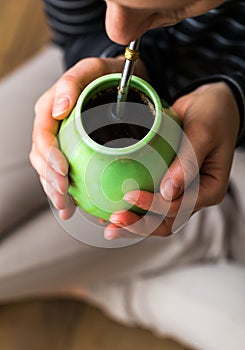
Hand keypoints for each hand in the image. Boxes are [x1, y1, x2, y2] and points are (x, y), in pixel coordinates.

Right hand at [29, 56, 148, 218]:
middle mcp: (52, 127)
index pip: (42, 135)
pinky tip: (77, 205)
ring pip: (49, 169)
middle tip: (64, 198)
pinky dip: (69, 190)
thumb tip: (58, 108)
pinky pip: (65, 172)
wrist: (123, 82)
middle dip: (50, 181)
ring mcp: (61, 140)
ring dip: (55, 191)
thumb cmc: (108, 75)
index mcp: (50, 108)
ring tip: (67, 208)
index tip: (63, 173)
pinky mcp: (73, 151)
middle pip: (42, 157)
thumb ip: (73, 82)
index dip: (49, 156)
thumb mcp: (93, 69)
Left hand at [104, 82, 239, 238]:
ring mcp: (180, 191)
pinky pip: (150, 202)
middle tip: (114, 222)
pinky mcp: (168, 183)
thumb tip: (168, 191)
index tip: (131, 195)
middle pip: (166, 221)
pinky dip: (133, 208)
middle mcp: (195, 195)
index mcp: (210, 189)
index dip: (154, 206)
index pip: (180, 207)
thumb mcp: (204, 132)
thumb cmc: (213, 115)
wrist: (210, 104)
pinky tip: (111, 209)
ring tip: (108, 224)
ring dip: (133, 222)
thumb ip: (188, 161)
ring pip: (156, 217)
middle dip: (138, 225)